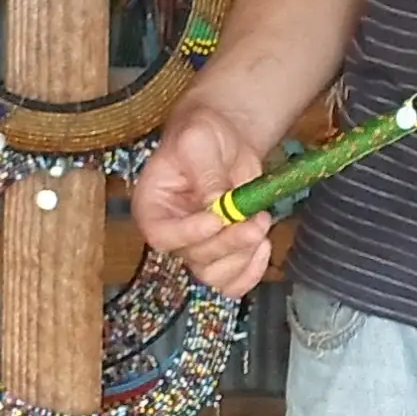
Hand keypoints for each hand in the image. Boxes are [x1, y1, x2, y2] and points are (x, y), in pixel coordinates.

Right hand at [134, 94, 282, 300]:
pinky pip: (233, 281)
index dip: (189, 234)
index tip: (217, 219)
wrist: (225, 138)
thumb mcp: (198, 141)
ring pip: (216, 275)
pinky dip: (251, 271)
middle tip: (257, 221)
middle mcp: (172, 233)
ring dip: (244, 256)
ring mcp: (199, 246)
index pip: (162, 235)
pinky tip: (264, 247)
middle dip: (230, 242)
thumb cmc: (201, 134)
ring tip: (262, 223)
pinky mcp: (224, 251)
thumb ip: (206, 173)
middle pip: (195, 257)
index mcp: (152, 207)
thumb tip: (218, 204)